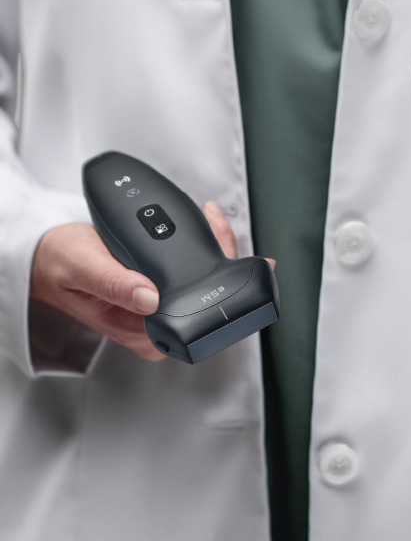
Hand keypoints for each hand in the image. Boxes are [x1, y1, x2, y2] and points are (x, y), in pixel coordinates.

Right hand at [29, 200, 264, 360]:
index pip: (192, 317)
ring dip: (213, 246)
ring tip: (209, 218)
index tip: (217, 251)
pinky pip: (194, 270)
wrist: (51, 256)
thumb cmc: (62, 264)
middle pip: (207, 297)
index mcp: (140, 331)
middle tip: (213, 222)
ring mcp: (162, 306)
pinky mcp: (165, 289)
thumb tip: (150, 298)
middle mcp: (156, 323)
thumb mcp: (84, 268)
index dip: (212, 285)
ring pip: (205, 281)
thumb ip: (115, 285)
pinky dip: (203, 245)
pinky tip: (203, 224)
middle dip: (218, 256)